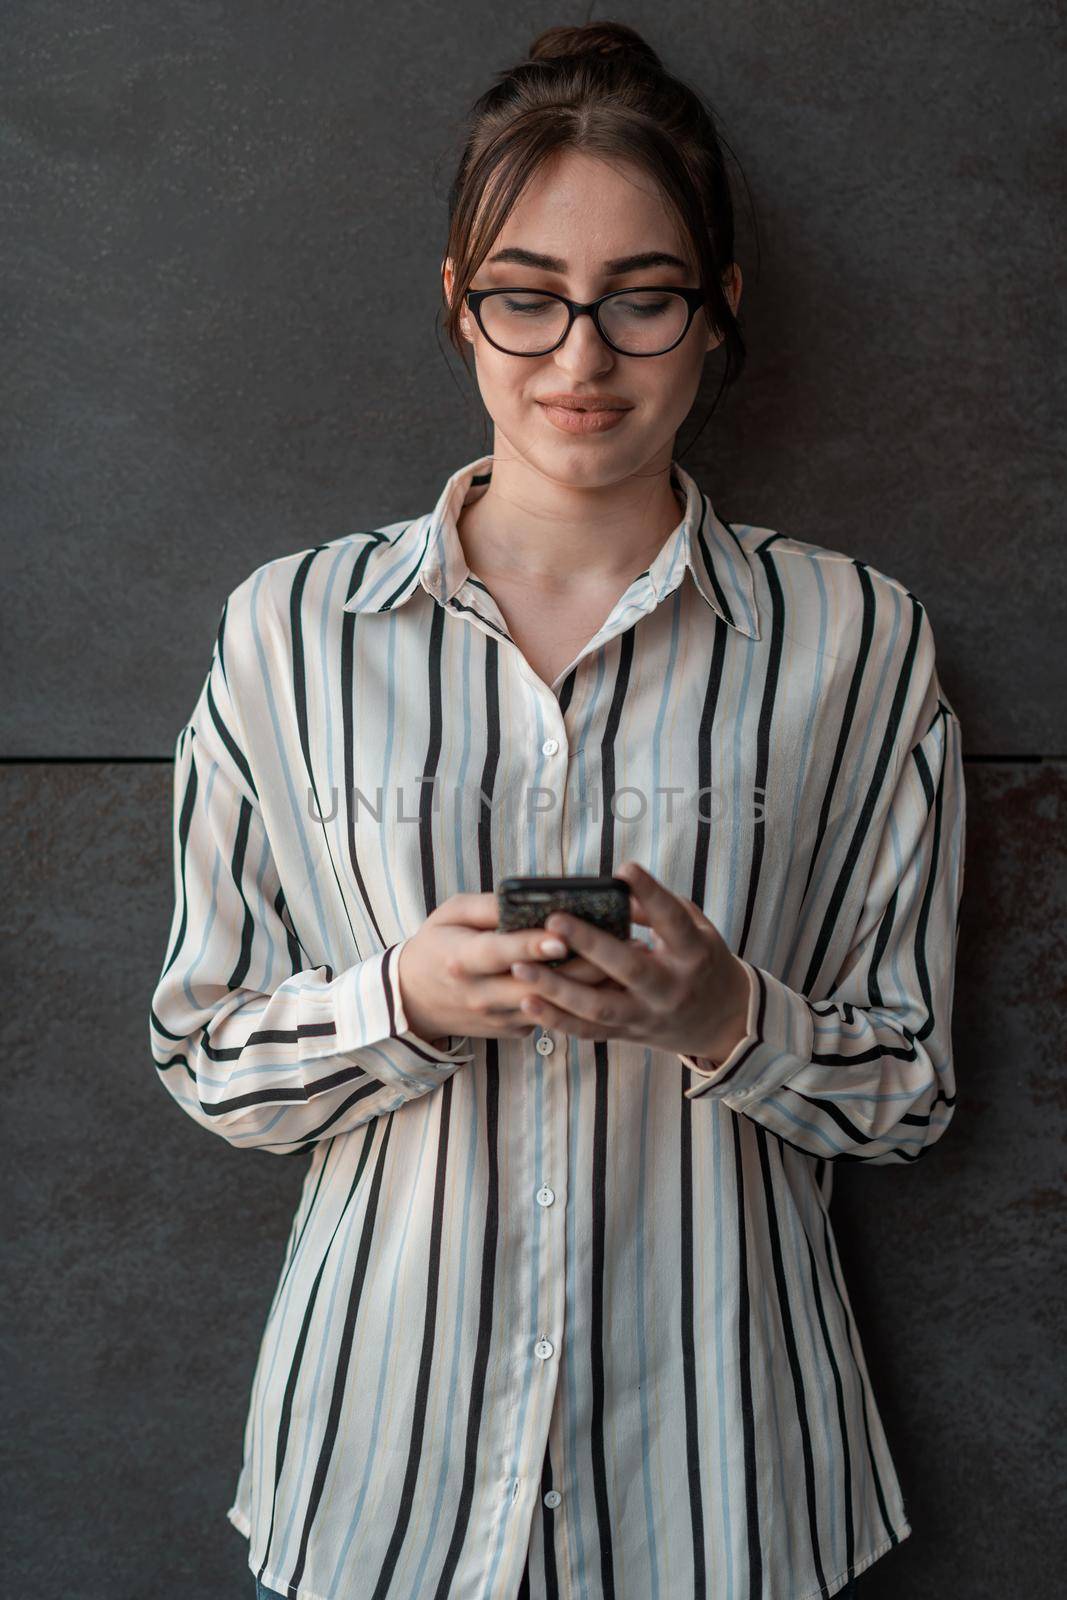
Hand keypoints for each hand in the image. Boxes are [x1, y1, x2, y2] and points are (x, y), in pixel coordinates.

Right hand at [396, 891, 613, 1045]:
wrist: (415, 999)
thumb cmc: (438, 944)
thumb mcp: (451, 914)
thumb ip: (488, 905)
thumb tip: (530, 896)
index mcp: (461, 960)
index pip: (500, 954)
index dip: (531, 946)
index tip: (563, 938)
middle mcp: (480, 994)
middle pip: (537, 984)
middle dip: (581, 966)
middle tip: (622, 943)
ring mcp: (499, 1018)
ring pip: (553, 1004)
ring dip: (592, 984)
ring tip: (629, 959)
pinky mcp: (514, 1030)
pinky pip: (553, 1014)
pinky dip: (581, 997)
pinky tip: (613, 977)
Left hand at [506, 860, 752, 1062]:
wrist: (724, 1022)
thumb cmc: (702, 961)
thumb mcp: (698, 930)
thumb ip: (660, 910)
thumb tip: (615, 893)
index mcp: (693, 954)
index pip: (673, 921)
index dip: (651, 894)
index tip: (625, 869)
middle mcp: (670, 988)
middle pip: (629, 968)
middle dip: (590, 945)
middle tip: (554, 921)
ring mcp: (647, 1016)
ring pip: (600, 1007)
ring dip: (558, 989)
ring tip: (521, 967)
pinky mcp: (629, 1035)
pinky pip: (588, 1032)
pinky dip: (556, 1020)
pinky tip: (527, 1002)